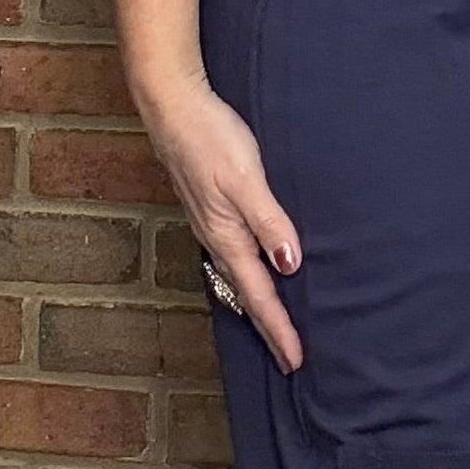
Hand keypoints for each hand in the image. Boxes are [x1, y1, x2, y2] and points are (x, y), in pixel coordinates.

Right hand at [143, 73, 304, 373]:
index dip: (279, 329)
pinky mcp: (210, 208)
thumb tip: (289, 265)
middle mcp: (217, 238)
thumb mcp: (246, 179)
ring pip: (237, 277)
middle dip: (267, 327)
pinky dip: (246, 276)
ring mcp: (211, 224)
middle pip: (246, 294)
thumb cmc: (210, 138)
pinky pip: (231, 256)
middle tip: (286, 358)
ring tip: (272, 327)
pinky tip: (253, 270)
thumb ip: (269, 222)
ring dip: (256, 304)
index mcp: (227, 236)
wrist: (173, 107)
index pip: (259, 294)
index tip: (296, 361)